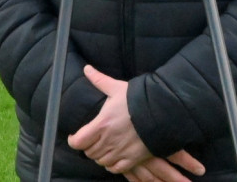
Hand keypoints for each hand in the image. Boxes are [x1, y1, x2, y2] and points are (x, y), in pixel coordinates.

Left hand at [68, 66, 203, 179]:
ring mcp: (120, 151)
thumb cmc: (138, 99)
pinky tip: (113, 157)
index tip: (74, 137)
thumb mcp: (117, 88)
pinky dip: (111, 165)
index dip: (73, 141)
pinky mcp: (132, 158)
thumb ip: (100, 80)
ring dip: (99, 155)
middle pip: (89, 152)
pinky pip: (115, 168)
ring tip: (102, 147)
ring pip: (101, 161)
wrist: (162, 112)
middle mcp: (108, 141)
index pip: (78, 141)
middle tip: (91, 140)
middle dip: (87, 147)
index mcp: (102, 124)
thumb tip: (86, 68)